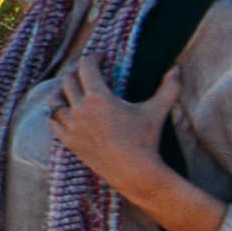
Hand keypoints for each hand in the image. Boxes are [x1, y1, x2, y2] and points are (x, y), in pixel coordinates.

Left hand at [46, 72, 179, 211]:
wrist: (134, 172)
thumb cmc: (146, 140)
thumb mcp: (157, 111)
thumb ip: (169, 88)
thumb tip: (178, 68)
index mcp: (98, 97)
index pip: (86, 67)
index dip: (93, 57)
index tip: (101, 58)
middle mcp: (80, 109)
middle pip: (68, 81)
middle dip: (78, 72)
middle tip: (88, 72)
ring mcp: (72, 127)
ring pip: (55, 101)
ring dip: (62, 92)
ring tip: (72, 90)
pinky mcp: (69, 142)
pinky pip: (53, 123)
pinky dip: (55, 114)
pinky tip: (63, 112)